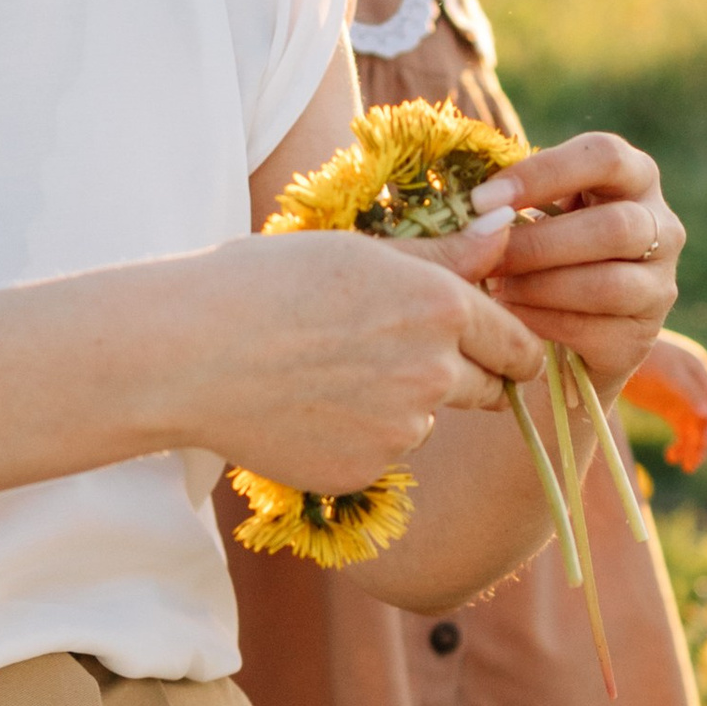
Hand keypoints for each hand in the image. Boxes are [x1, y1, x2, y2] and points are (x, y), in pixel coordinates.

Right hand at [190, 225, 543, 493]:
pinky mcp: (365, 470)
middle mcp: (434, 373)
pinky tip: (306, 409)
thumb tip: (507, 235)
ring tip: (330, 375)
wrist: (188, 354)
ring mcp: (400, 430)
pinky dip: (358, 438)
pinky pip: (381, 455)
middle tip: (409, 362)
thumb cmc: (266, 283)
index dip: (513, 347)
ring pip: (427, 422)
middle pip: (490, 391)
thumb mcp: (359, 253)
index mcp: (441, 307)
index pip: (519, 343)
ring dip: (404, 407)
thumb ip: (444, 256)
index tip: (501, 350)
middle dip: (470, 379)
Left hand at [449, 130, 683, 396]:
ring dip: (540, 287)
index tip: (483, 199)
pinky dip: (543, 324)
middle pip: (614, 226)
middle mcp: (662, 226)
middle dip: (538, 243)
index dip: (543, 173)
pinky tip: (509, 321)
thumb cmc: (537, 255)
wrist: (562, 336)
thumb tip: (474, 204)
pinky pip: (593, 330)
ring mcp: (659, 285)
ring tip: (494, 291)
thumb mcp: (531, 213)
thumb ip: (510, 200)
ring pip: (607, 284)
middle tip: (483, 255)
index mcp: (634, 177)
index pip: (605, 157)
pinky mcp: (641, 336)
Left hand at [622, 330, 706, 470]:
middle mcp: (698, 386)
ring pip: (698, 429)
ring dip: (695, 449)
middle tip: (695, 462)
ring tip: (686, 467)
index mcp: (701, 371)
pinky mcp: (673, 410)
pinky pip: (684, 433)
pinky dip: (681, 447)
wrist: (616, 354)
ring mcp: (686, 399)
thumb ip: (687, 391)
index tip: (706, 445)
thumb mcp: (665, 372)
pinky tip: (671, 457)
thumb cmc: (643, 357)